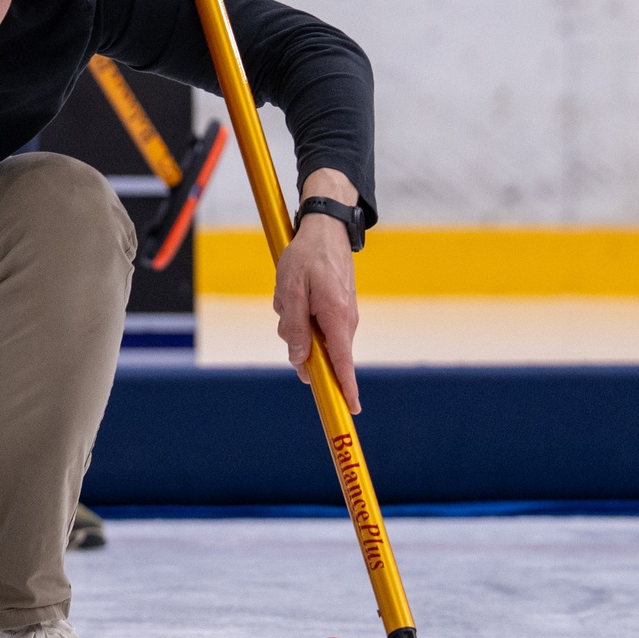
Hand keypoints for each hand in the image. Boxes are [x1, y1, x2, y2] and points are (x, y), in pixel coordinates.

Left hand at [276, 170, 361, 412]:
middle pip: (322, 353)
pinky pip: (317, 325)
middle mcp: (346, 321)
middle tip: (288, 308)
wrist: (326, 229)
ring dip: (298, 324)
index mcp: (337, 318)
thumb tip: (299, 360)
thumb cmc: (307, 257)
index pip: (343, 363)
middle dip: (300, 344)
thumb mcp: (291, 291)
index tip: (350, 409)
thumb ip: (294, 328)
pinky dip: (303, 315)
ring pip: (315, 338)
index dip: (345, 388)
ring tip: (292, 293)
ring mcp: (344, 316)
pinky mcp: (338, 309)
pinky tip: (297, 292)